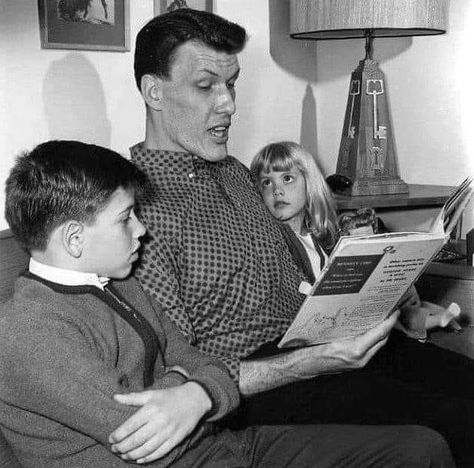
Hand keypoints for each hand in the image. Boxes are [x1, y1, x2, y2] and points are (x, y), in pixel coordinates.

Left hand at [109, 382, 210, 463]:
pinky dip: (148, 458)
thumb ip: (133, 398)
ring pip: (146, 448)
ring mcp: (168, 431)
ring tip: (124, 455)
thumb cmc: (170, 396)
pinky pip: (160, 452)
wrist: (194, 399)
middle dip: (123, 447)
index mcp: (151, 409)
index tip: (111, 439)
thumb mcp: (152, 393)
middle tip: (115, 449)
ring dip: (133, 455)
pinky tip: (139, 460)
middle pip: (136, 439)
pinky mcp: (176, 439)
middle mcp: (159, 421)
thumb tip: (115, 397)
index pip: (130, 426)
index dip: (118, 435)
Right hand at [239, 310, 398, 394]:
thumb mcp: (327, 331)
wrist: (303, 366)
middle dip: (387, 325)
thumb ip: (343, 323)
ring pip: (376, 345)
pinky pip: (369, 349)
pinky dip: (371, 339)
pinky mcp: (355, 364)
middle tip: (390, 310)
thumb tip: (353, 308)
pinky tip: (367, 329)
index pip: (379, 333)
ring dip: (380, 332)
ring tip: (381, 317)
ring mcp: (358, 363)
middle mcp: (360, 358)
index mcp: (355, 349)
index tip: (395, 310)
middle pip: (382, 340)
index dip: (389, 321)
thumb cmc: (311, 349)